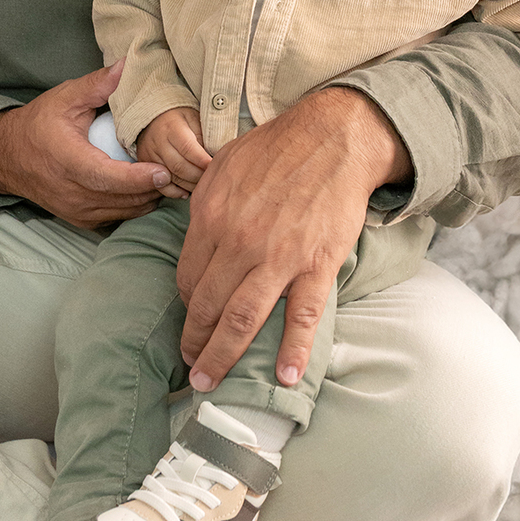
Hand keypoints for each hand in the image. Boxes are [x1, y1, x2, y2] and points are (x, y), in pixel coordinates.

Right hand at [0, 60, 171, 228]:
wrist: (6, 157)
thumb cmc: (38, 124)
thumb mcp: (65, 98)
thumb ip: (98, 84)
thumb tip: (126, 64)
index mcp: (68, 161)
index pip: (109, 178)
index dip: (140, 178)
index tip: (164, 170)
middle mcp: (72, 192)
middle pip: (123, 198)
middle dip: (155, 188)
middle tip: (180, 171)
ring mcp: (76, 210)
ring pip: (124, 211)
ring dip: (148, 197)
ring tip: (169, 176)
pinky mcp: (80, 219)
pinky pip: (117, 216)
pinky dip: (136, 204)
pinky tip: (148, 187)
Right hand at [137, 106, 211, 195]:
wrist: (154, 118)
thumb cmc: (181, 119)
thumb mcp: (195, 119)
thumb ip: (204, 137)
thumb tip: (217, 157)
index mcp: (172, 127)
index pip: (188, 148)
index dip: (203, 160)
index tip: (215, 167)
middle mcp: (158, 142)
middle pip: (179, 166)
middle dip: (198, 176)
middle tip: (212, 179)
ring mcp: (149, 156)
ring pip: (170, 178)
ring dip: (189, 185)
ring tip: (203, 185)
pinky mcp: (145, 166)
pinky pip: (159, 185)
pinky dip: (175, 192)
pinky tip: (187, 192)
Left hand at [176, 87, 407, 393]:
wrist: (333, 137)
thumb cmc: (276, 148)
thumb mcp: (223, 166)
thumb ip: (204, 205)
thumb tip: (194, 239)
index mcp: (211, 217)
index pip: (187, 278)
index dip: (186, 306)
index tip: (190, 320)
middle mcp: (239, 241)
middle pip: (206, 306)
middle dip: (194, 343)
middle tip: (191, 368)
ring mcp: (279, 257)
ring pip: (243, 320)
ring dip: (222, 356)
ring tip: (210, 383)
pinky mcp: (316, 264)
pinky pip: (302, 316)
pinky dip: (294, 350)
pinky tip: (286, 377)